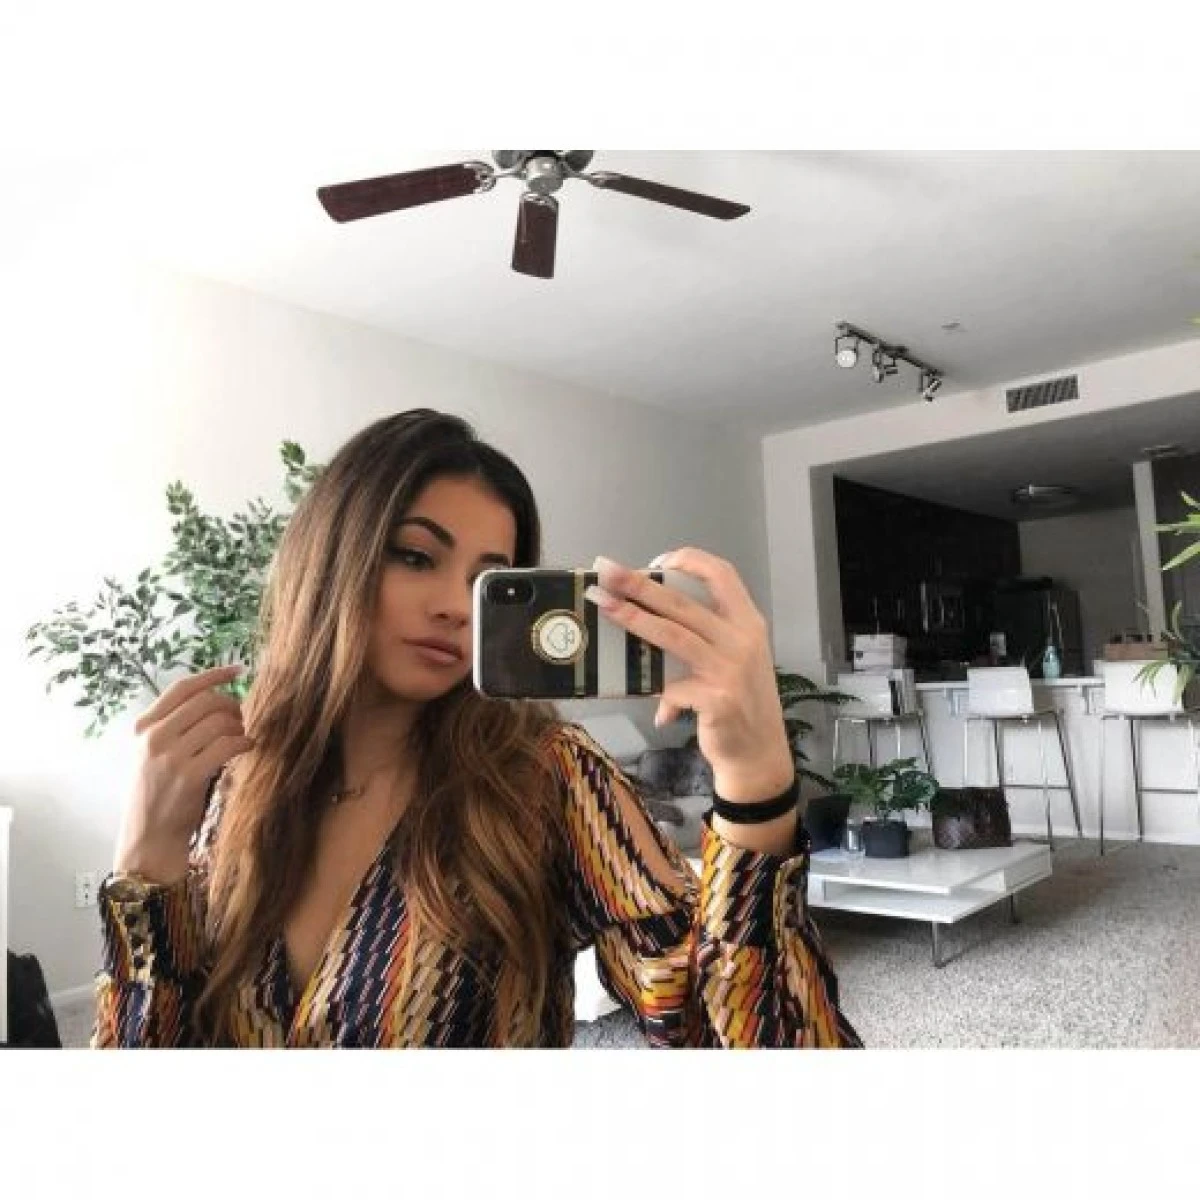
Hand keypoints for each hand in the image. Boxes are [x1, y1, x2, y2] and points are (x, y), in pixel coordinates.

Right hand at [114, 664, 253, 882]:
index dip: (213, 675)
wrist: (148, 838)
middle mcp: (153, 738)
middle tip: (242, 719)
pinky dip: (244, 742)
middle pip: (206, 701)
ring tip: (241, 738)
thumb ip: (175, 727)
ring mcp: (170, 757)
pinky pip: (228, 745)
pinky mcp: (189, 776)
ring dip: (239, 727)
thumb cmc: (158, 795)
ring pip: (220, 721)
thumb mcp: (153, 754)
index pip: (182, 688)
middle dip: (232, 706)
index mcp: (143, 728)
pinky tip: (248, 748)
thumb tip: (217, 699)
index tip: (237, 670)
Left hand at [585, 550, 794, 803]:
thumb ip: (702, 638)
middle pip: (683, 601)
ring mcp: (731, 669)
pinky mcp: (718, 699)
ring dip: (633, 618)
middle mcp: (742, 640)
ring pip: (672, 634)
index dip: (688, 560)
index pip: (722, 574)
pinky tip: (660, 712)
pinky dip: (660, 697)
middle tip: (608, 570)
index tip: (657, 560)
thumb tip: (647, 618)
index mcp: (748, 623)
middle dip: (640, 584)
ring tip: (604, 605)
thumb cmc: (741, 703)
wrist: (760, 754)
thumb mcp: (733, 660)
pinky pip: (673, 688)